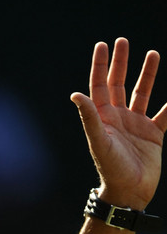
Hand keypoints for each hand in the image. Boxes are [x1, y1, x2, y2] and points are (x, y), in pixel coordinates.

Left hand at [71, 37, 166, 207]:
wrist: (129, 192)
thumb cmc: (110, 168)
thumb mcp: (99, 141)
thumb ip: (89, 117)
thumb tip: (75, 94)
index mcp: (103, 117)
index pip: (100, 85)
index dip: (101, 66)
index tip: (103, 45)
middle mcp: (118, 118)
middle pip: (118, 84)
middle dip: (121, 63)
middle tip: (123, 41)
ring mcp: (136, 125)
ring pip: (142, 93)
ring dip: (147, 75)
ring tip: (153, 53)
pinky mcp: (153, 135)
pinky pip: (166, 114)